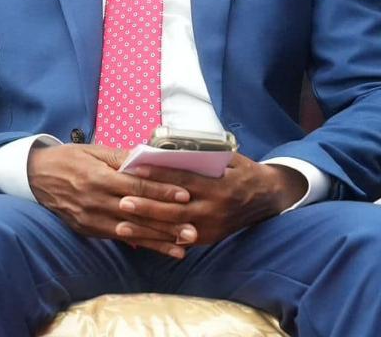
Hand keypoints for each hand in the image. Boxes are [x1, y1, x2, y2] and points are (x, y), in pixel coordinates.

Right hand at [28, 144, 194, 257]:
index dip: (162, 192)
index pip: (136, 186)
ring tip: (183, 245)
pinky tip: (160, 249)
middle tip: (193, 228)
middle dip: (167, 222)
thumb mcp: (92, 151)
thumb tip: (150, 159)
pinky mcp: (88, 230)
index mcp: (97, 177)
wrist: (36, 176)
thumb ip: (120, 157)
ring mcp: (91, 218)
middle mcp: (95, 200)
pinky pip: (119, 238)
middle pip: (138, 213)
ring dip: (159, 239)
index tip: (185, 195)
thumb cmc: (67, 159)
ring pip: (131, 231)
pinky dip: (141, 244)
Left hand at [117, 153, 307, 245]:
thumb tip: (163, 149)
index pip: (182, 179)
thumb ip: (198, 156)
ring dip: (147, 228)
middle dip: (147, 207)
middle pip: (175, 209)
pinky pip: (181, 241)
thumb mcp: (226, 158)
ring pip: (174, 229)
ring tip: (121, 226)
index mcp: (218, 186)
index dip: (157, 175)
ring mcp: (212, 227)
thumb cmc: (240, 171)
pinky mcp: (210, 238)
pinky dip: (159, 240)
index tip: (134, 169)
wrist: (269, 197)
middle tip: (121, 202)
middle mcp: (215, 209)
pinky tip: (138, 239)